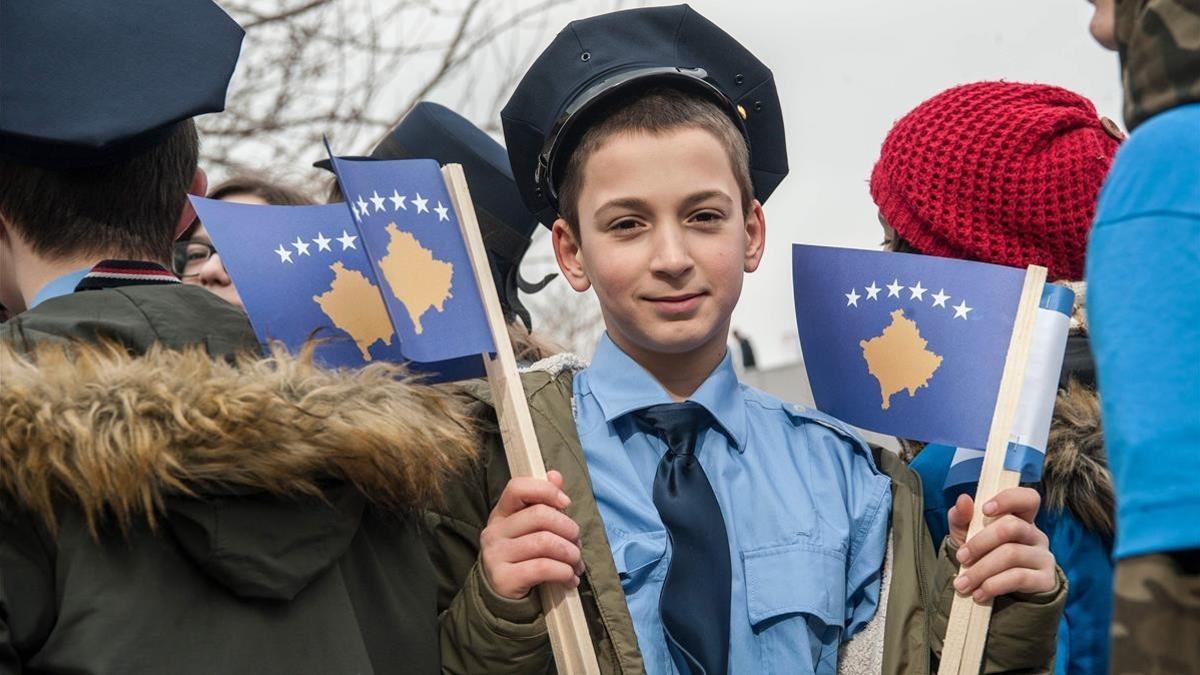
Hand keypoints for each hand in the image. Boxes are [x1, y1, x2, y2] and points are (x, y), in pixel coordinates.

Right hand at [480, 470, 584, 599]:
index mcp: (502, 513)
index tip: (566, 504)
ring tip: (576, 563)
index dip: (546, 490)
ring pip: (544, 543)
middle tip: (578, 543)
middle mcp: (494, 531)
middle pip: (539, 515)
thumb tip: (555, 475)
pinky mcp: (504, 578)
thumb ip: (544, 502)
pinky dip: (564, 572)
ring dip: (570, 553)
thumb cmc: (524, 557)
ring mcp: (496, 555)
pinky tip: (570, 578)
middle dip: (569, 529)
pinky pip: (543, 568)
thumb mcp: (532, 529)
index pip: (517, 487)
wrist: (504, 597)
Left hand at [948, 487, 1056, 601]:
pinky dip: (994, 585)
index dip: (1008, 499)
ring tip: (963, 584)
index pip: (1028, 498)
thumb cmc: (981, 557)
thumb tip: (963, 499)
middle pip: (1011, 527)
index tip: (985, 509)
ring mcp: (1044, 557)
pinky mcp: (1045, 580)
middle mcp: (1036, 535)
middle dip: (980, 543)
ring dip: (981, 570)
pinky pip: (1019, 577)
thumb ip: (962, 518)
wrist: (996, 595)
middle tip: (961, 558)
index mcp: (1020, 518)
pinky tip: (979, 594)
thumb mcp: (966, 536)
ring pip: (1011, 554)